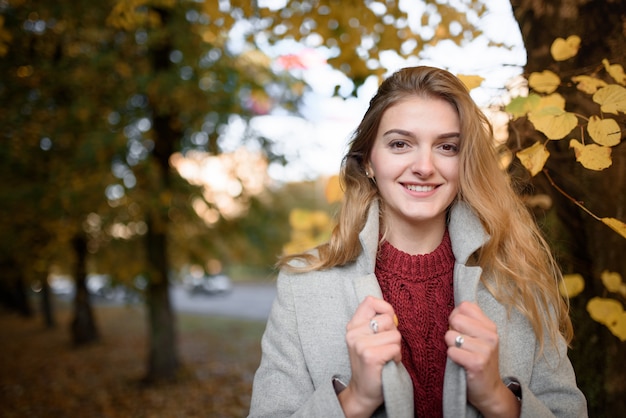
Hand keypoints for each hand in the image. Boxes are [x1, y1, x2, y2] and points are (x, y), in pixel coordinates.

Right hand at [338, 296, 401, 417]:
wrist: (363, 392)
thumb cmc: (371, 364)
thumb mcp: (368, 339)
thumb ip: (377, 322)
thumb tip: (392, 314)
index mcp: (353, 326)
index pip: (370, 301)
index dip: (385, 308)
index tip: (387, 324)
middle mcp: (353, 332)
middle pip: (388, 319)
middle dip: (393, 333)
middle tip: (384, 347)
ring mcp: (360, 344)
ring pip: (395, 334)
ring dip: (395, 347)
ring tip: (385, 356)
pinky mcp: (370, 356)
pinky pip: (395, 348)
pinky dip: (396, 357)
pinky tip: (387, 364)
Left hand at [445, 301, 519, 417]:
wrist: (489, 391)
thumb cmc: (478, 360)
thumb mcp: (477, 338)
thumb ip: (467, 322)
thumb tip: (452, 312)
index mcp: (490, 326)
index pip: (464, 306)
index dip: (455, 316)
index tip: (459, 330)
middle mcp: (491, 335)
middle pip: (456, 318)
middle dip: (451, 331)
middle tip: (459, 345)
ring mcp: (486, 349)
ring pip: (450, 335)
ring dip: (450, 346)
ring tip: (461, 355)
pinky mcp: (477, 363)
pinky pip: (451, 351)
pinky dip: (451, 357)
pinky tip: (461, 363)